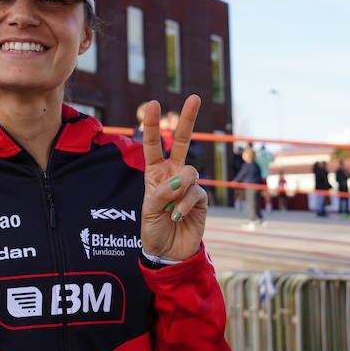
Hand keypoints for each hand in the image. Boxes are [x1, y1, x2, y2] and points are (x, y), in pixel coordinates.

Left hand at [140, 95, 206, 261]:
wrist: (169, 253)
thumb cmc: (154, 230)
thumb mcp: (148, 211)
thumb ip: (161, 193)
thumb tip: (180, 180)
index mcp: (155, 173)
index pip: (154, 145)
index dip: (154, 125)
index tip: (154, 104)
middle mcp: (173, 174)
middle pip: (183, 142)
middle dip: (188, 120)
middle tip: (194, 97)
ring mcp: (189, 186)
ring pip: (190, 172)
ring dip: (178, 191)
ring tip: (170, 210)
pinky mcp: (201, 199)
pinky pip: (196, 193)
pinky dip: (185, 205)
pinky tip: (177, 216)